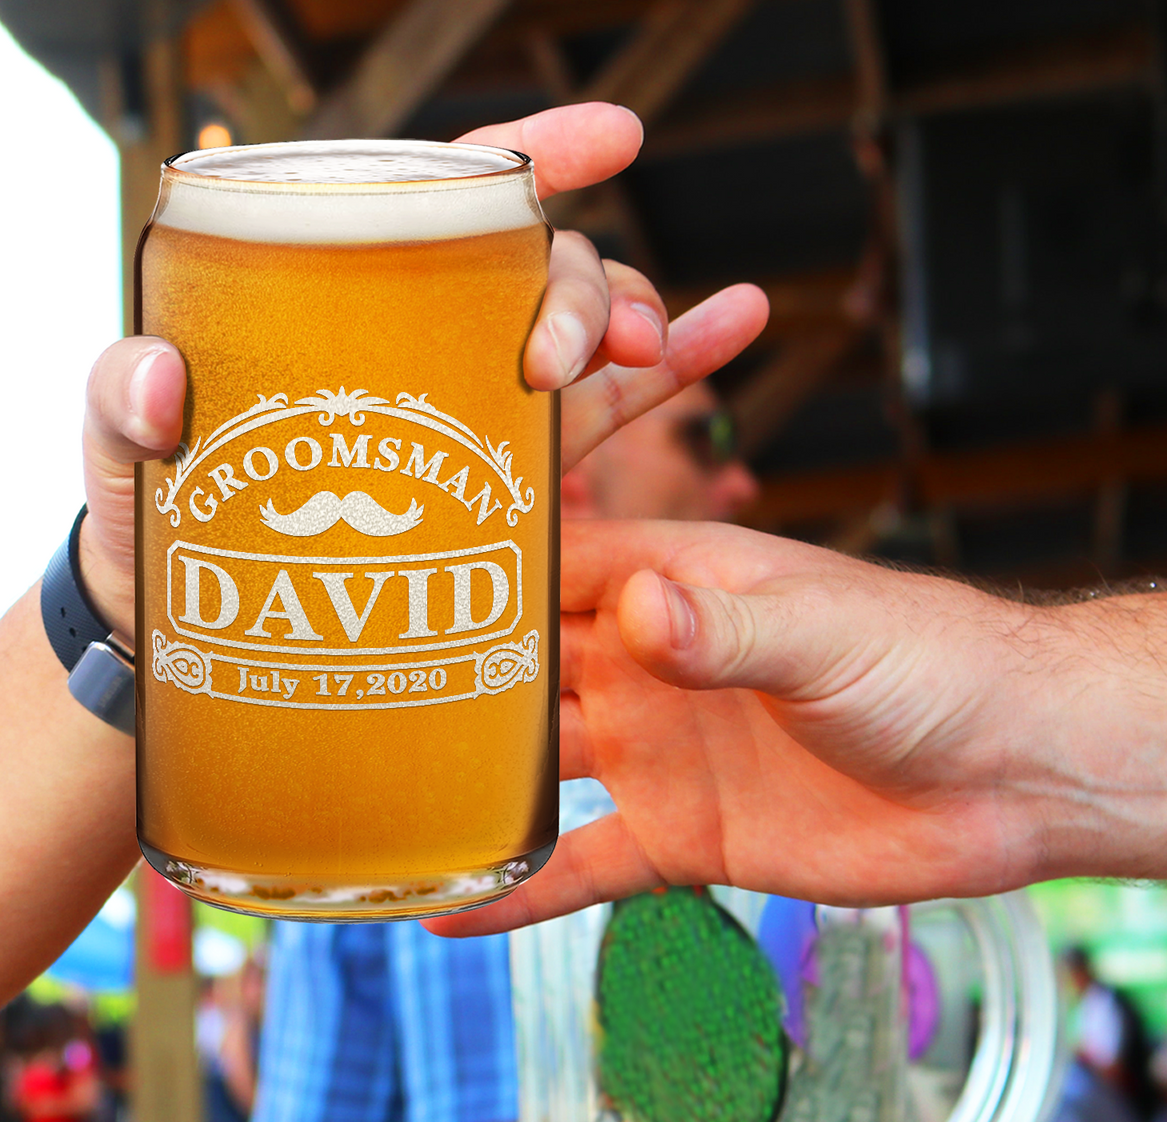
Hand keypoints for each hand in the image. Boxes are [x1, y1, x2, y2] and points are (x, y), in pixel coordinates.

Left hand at [76, 102, 767, 642]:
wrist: (205, 628)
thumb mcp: (123, 453)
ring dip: (641, 327)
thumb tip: (165, 380)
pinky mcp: (512, 478)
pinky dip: (678, 370)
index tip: (610, 139)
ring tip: (655, 353)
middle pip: (540, 273)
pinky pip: (611, 414)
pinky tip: (735, 327)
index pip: (448, 203)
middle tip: (564, 357)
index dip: (533, 160)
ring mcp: (481, 407)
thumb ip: (122, 402)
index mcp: (354, 303)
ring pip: (589, 338)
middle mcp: (433, 340)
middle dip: (581, 289)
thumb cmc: (158, 522)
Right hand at [429, 521, 1166, 935]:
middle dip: (446, 679)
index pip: (552, 565)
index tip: (380, 574)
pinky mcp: (684, 836)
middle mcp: (650, 665)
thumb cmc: (925, 662)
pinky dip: (524, 887)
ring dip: (468, 785)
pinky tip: (453, 913)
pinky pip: (586, 865)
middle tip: (340, 698)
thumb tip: (638, 610)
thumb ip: (731, 627)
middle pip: (525, 667)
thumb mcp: (827, 632)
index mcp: (676, 588)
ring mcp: (660, 752)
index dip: (473, 566)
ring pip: (541, 767)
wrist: (1004, 770)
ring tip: (370, 803)